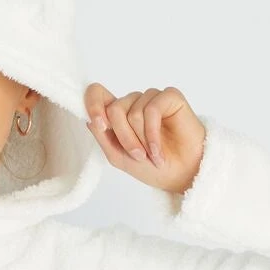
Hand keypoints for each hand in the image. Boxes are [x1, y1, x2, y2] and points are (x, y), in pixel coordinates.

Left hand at [84, 83, 206, 196]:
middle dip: (124, 137)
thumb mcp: (117, 155)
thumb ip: (102, 136)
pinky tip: (157, 150)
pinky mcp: (169, 97)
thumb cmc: (150, 166)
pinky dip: (152, 134)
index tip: (99, 124)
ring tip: (152, 154)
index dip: (92, 104)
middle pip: (114, 109)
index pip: (97, 94)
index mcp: (118, 115)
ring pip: (132, 112)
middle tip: (137, 155)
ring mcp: (151, 99)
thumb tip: (89, 118)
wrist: (180, 175)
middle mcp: (133, 103)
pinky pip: (152, 109)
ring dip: (141, 139)